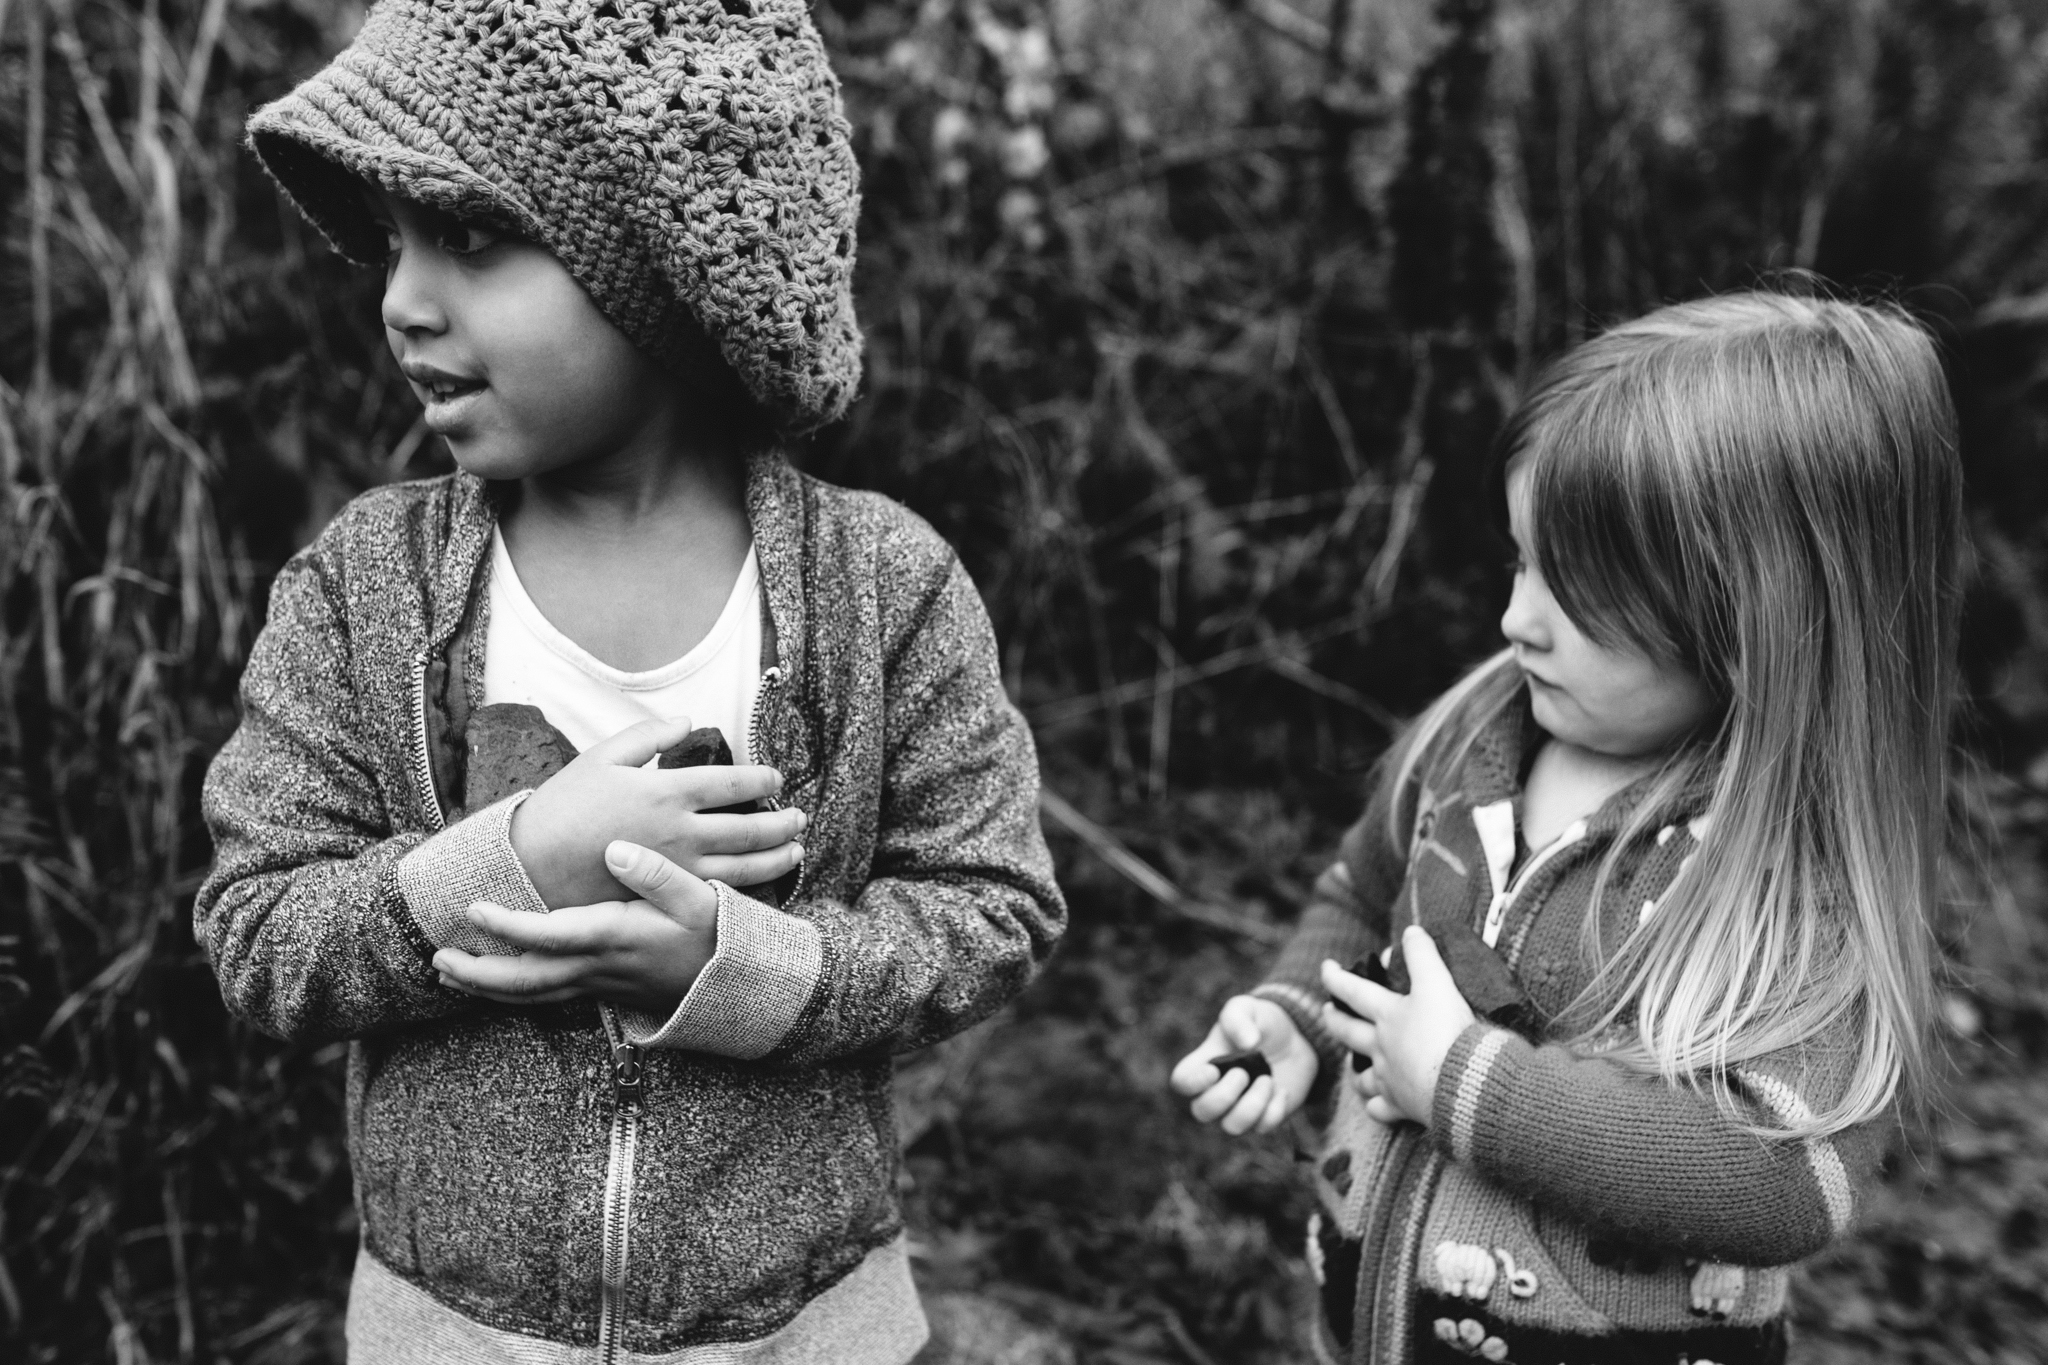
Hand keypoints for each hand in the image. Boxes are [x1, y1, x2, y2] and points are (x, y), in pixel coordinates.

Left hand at [433, 841, 718, 1013]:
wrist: (734, 982)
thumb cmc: (715, 932)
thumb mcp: (697, 895)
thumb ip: (656, 873)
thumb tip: (616, 850)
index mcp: (613, 937)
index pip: (546, 936)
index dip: (505, 924)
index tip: (472, 908)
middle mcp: (597, 967)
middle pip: (523, 980)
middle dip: (477, 972)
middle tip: (437, 960)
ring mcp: (597, 984)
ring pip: (530, 996)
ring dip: (486, 988)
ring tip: (448, 977)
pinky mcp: (601, 991)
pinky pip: (546, 998)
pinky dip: (512, 994)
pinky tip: (494, 986)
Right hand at [509, 716, 804, 908]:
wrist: (531, 865)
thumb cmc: (564, 806)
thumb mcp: (602, 757)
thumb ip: (648, 736)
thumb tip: (687, 721)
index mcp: (667, 792)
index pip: (732, 785)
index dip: (761, 780)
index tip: (776, 777)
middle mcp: (680, 832)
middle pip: (749, 829)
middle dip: (781, 823)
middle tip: (799, 817)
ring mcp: (676, 870)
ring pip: (743, 867)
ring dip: (776, 858)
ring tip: (796, 850)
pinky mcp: (665, 898)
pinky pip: (718, 893)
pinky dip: (747, 887)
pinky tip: (760, 883)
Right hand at [1169, 995, 1319, 1135]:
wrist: (1294, 1039)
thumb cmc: (1261, 1022)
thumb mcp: (1247, 1008)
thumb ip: (1238, 1018)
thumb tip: (1248, 1044)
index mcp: (1204, 1063)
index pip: (1182, 1082)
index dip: (1193, 1083)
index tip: (1214, 1070)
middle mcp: (1216, 1091)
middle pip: (1201, 1112)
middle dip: (1224, 1096)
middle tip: (1244, 1073)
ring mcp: (1238, 1108)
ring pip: (1231, 1127)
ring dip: (1251, 1106)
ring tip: (1267, 1080)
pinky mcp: (1262, 1118)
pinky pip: (1262, 1128)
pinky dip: (1275, 1109)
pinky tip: (1281, 1089)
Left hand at [1320, 926, 1475, 1127]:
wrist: (1463, 1083)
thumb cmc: (1448, 1032)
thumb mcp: (1438, 984)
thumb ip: (1424, 956)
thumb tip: (1412, 931)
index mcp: (1388, 1016)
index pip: (1354, 991)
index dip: (1336, 977)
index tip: (1325, 968)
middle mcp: (1381, 1048)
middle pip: (1348, 1032)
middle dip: (1335, 1019)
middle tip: (1326, 1012)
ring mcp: (1389, 1079)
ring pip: (1361, 1075)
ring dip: (1355, 1069)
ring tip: (1353, 1067)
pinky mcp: (1403, 1106)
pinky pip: (1381, 1109)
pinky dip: (1377, 1106)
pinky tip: (1376, 1104)